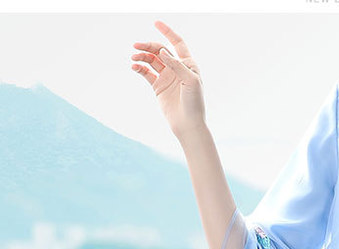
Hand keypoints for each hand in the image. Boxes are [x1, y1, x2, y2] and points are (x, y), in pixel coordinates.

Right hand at [131, 19, 206, 140]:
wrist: (188, 124)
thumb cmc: (194, 103)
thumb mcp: (190, 81)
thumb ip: (176, 64)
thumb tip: (162, 51)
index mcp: (187, 64)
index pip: (177, 42)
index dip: (168, 32)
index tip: (156, 23)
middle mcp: (176, 68)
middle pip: (160, 50)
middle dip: (148, 46)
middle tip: (136, 46)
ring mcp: (167, 77)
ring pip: (152, 60)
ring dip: (142, 56)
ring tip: (134, 57)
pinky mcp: (158, 87)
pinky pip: (146, 73)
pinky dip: (140, 68)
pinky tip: (134, 66)